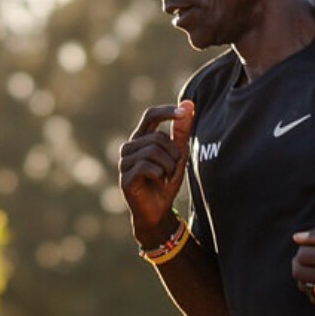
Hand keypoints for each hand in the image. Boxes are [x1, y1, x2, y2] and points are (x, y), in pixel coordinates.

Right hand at [119, 102, 193, 245]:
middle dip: (173, 153)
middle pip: (157, 137)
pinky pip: (147, 166)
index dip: (167, 111)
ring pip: (153, 151)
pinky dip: (160, 174)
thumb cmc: (166, 182)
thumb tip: (189, 103)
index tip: (184, 112)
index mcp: (140, 139)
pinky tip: (159, 182)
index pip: (150, 115)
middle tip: (174, 169)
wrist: (158, 211)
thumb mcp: (178, 155)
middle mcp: (129, 147)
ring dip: (168, 166)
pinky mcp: (125, 178)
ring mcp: (125, 162)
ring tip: (167, 177)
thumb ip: (181, 131)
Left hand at [290, 224, 314, 310]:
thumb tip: (296, 237)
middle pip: (301, 274)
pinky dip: (313, 290)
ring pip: (307, 289)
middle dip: (298, 264)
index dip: (301, 250)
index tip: (307, 247)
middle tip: (305, 258)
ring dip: (305, 277)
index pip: (304, 256)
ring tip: (314, 269)